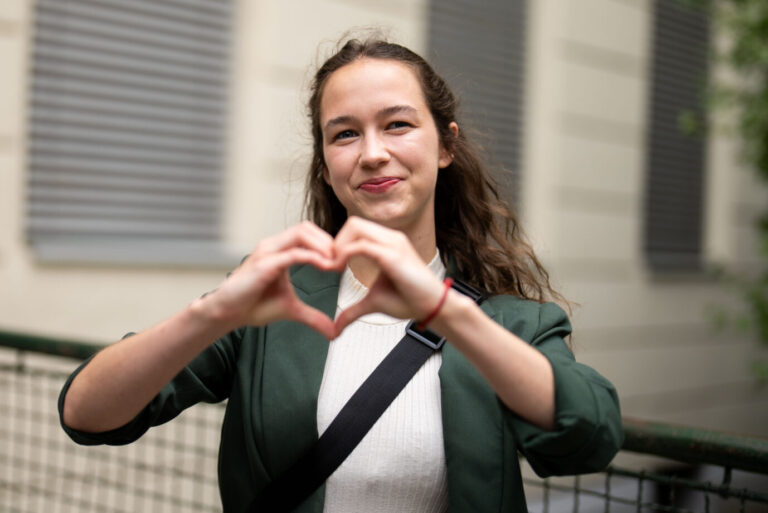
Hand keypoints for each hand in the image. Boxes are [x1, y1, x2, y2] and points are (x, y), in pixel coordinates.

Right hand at [199, 222, 338, 338]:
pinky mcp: (264, 264)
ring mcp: (267, 252)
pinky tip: (325, 267)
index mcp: (280, 250)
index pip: (308, 233)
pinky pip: (293, 253)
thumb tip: (332, 332)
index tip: (342, 261)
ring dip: (323, 245)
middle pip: (307, 227)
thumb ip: (313, 317)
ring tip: (336, 262)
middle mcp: (273, 246)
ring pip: (301, 233)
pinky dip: (312, 257)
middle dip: (328, 241)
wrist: (226, 312)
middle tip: (342, 260)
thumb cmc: (253, 306)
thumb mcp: (292, 310)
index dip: (328, 243)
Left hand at [332, 217, 445, 336]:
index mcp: (386, 243)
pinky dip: (344, 254)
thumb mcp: (373, 302)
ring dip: (338, 246)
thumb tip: (336, 327)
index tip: (330, 266)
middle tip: (329, 265)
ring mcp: (393, 243)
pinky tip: (339, 270)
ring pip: (355, 227)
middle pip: (353, 223)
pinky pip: (361, 245)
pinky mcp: (393, 255)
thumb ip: (352, 311)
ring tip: (333, 268)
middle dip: (335, 241)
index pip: (355, 229)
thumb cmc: (410, 300)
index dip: (338, 244)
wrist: (434, 307)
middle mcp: (390, 238)